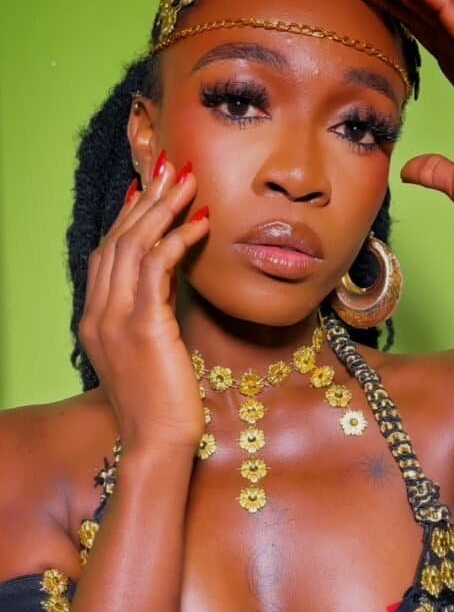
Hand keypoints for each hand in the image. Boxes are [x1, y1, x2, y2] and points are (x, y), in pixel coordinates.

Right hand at [79, 155, 208, 454]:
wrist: (158, 444)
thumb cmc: (161, 406)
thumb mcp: (149, 354)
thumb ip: (149, 317)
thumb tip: (167, 286)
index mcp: (95, 320)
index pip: (106, 254)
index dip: (126, 217)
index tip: (147, 188)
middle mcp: (98, 314)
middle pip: (118, 240)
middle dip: (147, 199)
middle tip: (172, 167)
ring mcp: (116, 319)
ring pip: (133, 246)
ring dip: (164, 208)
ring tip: (189, 182)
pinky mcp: (143, 326)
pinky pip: (157, 268)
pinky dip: (177, 239)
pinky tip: (200, 223)